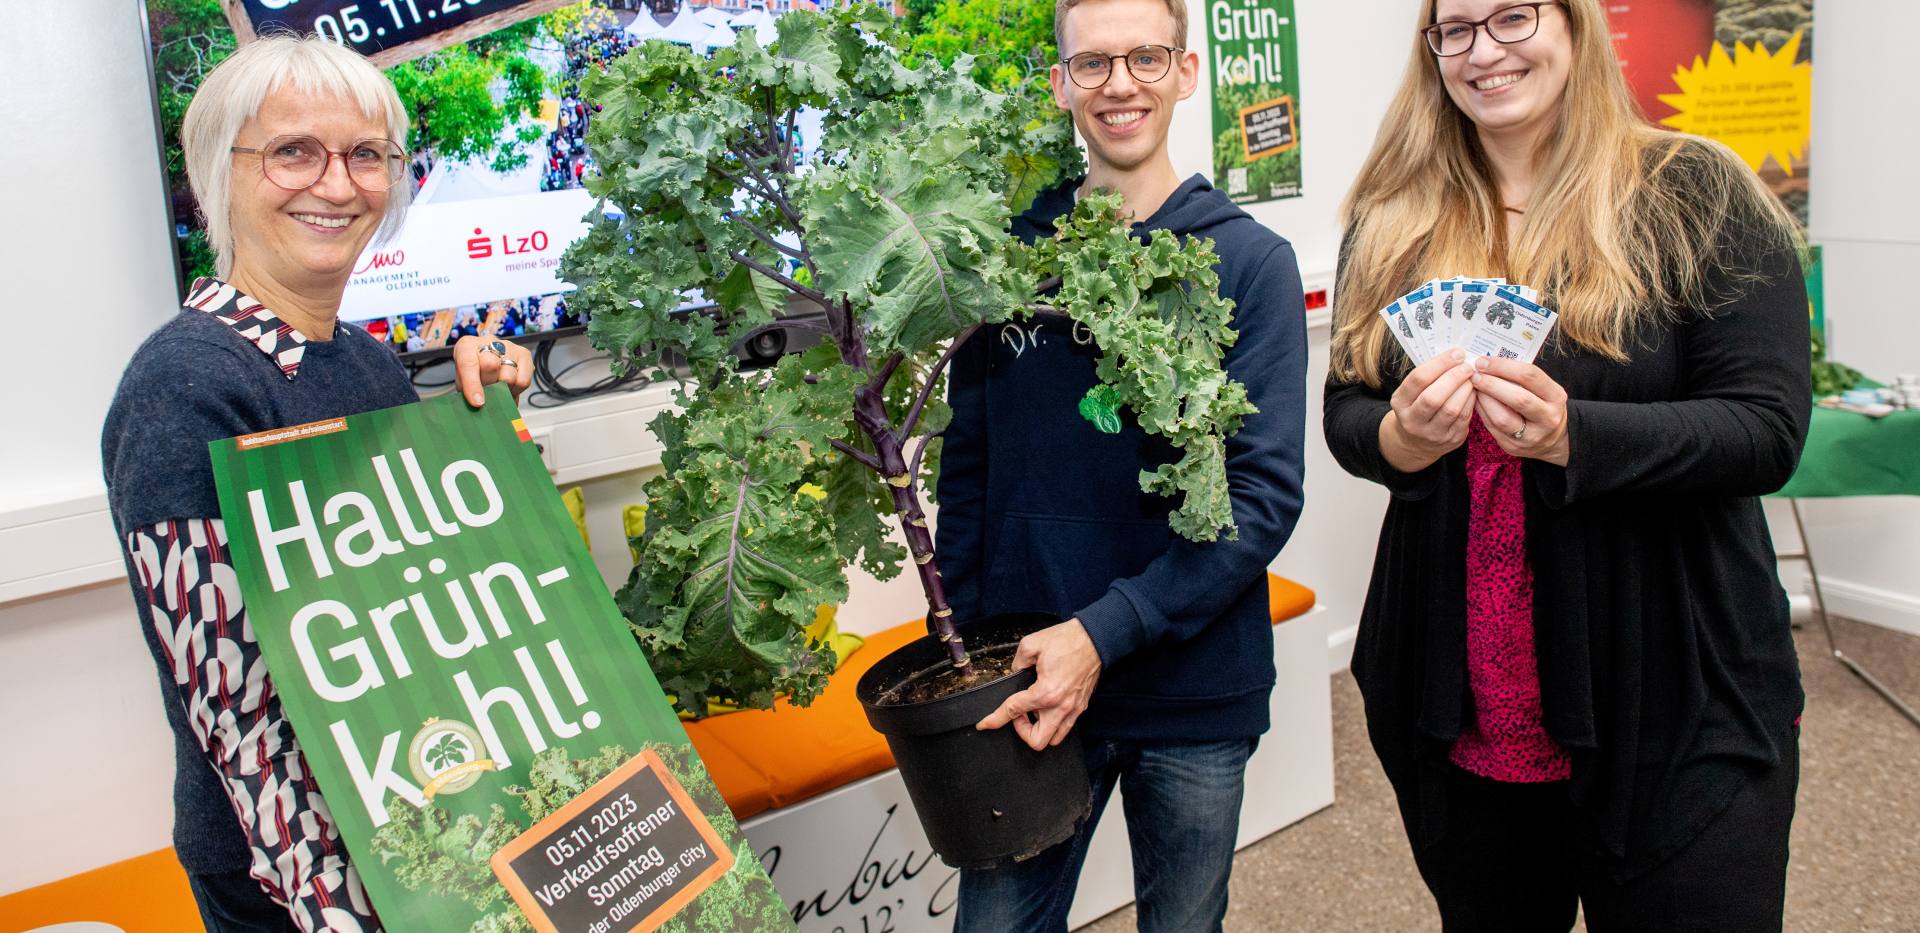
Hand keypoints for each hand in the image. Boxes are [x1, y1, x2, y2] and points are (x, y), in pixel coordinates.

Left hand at [451, 336, 533, 406]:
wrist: (487, 366)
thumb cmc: (473, 374)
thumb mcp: (463, 382)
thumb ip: (467, 392)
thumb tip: (479, 406)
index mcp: (467, 346)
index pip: (468, 363)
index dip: (472, 384)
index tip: (478, 402)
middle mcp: (488, 341)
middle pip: (491, 365)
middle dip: (489, 387)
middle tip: (488, 395)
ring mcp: (508, 346)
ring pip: (508, 376)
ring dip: (503, 390)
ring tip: (498, 392)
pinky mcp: (524, 354)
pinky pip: (523, 381)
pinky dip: (516, 391)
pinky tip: (509, 389)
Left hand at [975, 619, 1101, 750]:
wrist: (1095, 638)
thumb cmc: (1067, 640)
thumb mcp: (1031, 644)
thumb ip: (1017, 663)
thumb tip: (1014, 673)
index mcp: (1045, 692)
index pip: (1013, 711)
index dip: (995, 720)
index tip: (985, 724)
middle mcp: (1060, 706)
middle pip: (1037, 741)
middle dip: (1022, 731)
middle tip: (1019, 714)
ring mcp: (1073, 709)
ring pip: (1053, 739)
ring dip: (1039, 729)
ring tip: (1034, 711)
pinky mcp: (1081, 706)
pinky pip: (1066, 728)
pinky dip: (1053, 724)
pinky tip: (1048, 707)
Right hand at [1381, 348, 1477, 471]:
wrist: (1417, 441)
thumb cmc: (1418, 405)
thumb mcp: (1412, 392)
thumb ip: (1429, 375)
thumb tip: (1456, 355)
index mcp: (1400, 403)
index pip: (1418, 379)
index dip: (1440, 363)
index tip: (1457, 353)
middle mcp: (1412, 421)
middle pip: (1433, 397)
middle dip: (1454, 377)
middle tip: (1467, 366)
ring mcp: (1431, 434)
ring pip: (1452, 409)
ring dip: (1465, 389)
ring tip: (1471, 377)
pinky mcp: (1450, 440)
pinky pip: (1464, 418)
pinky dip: (1471, 400)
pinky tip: (1473, 390)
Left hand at [1469, 356, 1570, 465]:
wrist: (1553, 439)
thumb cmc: (1542, 404)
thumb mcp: (1543, 389)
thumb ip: (1521, 377)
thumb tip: (1487, 363)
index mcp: (1556, 397)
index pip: (1530, 376)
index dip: (1504, 366)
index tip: (1484, 361)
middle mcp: (1548, 418)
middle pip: (1518, 399)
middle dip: (1492, 384)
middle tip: (1475, 374)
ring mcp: (1531, 436)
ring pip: (1502, 418)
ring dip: (1483, 400)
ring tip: (1474, 387)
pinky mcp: (1514, 447)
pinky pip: (1492, 428)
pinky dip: (1481, 412)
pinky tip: (1476, 401)